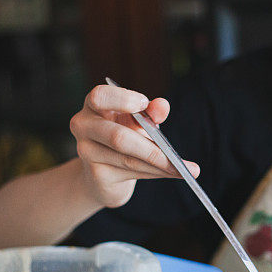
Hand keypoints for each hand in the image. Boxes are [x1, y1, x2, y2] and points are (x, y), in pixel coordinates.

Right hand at [69, 84, 199, 207]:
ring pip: (129, 159)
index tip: (144, 103)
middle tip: (176, 158)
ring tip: (187, 170)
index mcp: (94, 106)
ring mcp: (86, 152)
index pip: (99, 97)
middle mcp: (84, 126)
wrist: (102, 175)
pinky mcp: (96, 175)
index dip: (122, 99)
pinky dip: (157, 173)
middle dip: (151, 149)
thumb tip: (162, 105)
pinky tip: (175, 174)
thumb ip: (151, 113)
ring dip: (161, 165)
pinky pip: (132, 173)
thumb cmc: (124, 137)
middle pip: (118, 137)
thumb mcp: (139, 122)